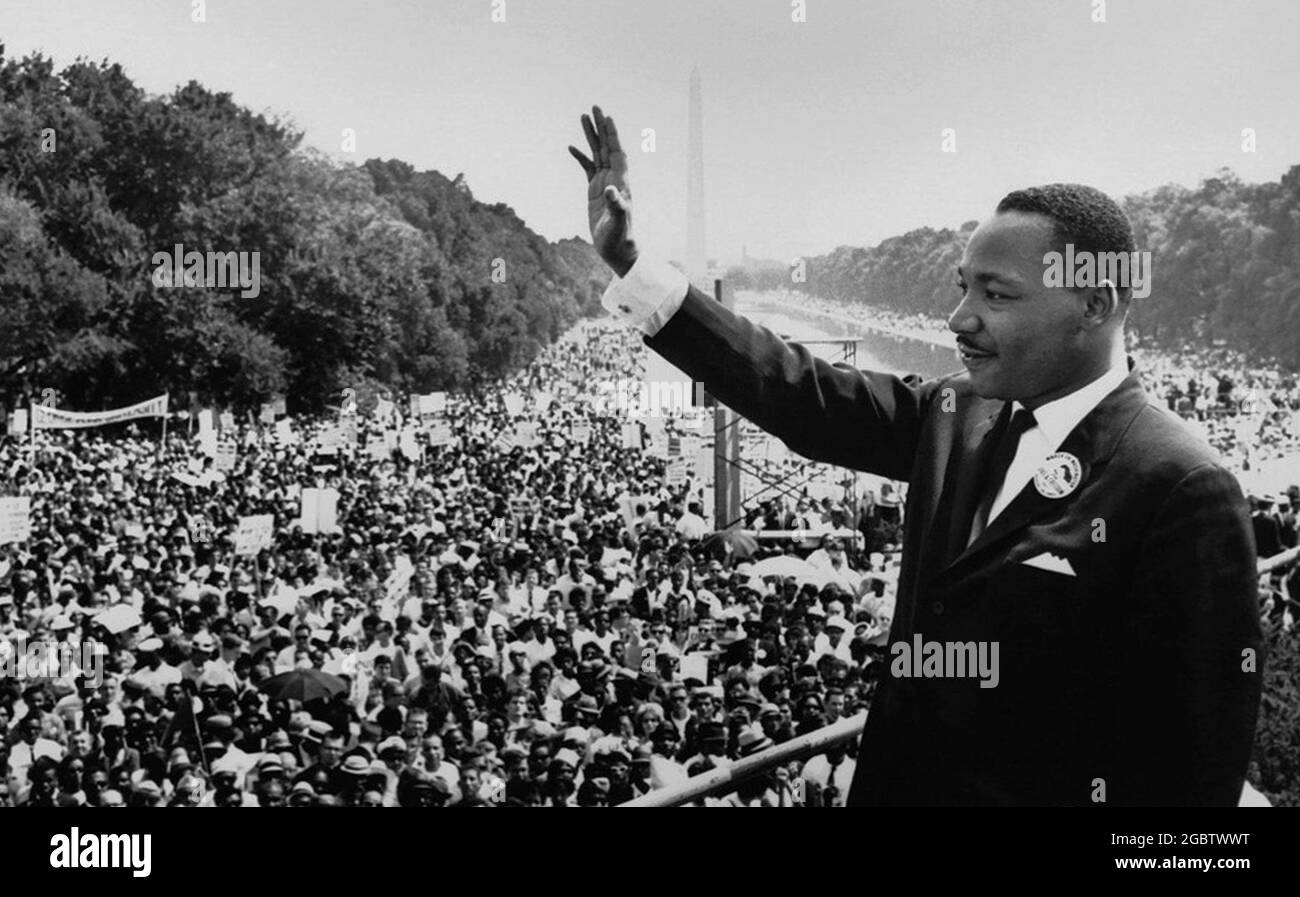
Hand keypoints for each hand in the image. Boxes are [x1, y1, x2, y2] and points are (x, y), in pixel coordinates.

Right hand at [569, 106, 637, 276]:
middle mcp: (614, 178)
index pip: (617, 152)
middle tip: (594, 107)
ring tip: (583, 117)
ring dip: (591, 136)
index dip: (612, 135)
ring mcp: (604, 183)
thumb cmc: (620, 237)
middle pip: (607, 147)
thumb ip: (616, 206)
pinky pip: (588, 168)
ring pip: (597, 154)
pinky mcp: (595, 191)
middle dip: (601, 127)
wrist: (617, 249)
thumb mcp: (618, 223)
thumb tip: (611, 190)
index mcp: (621, 182)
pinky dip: (580, 157)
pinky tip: (571, 147)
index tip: (606, 117)